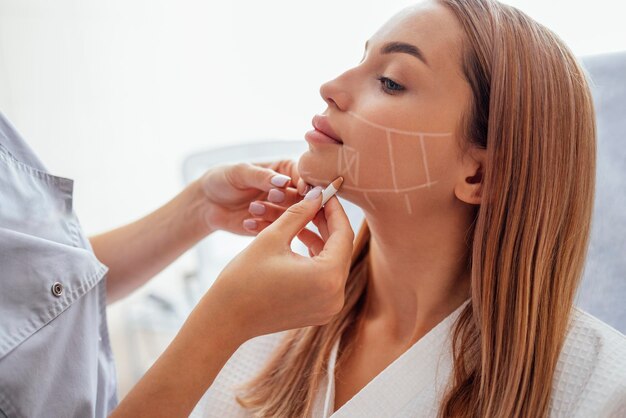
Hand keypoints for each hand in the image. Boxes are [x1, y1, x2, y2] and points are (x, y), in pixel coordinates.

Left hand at [194, 160, 306, 234]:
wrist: (206, 203)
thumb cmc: (222, 179)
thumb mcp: (240, 172)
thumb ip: (262, 176)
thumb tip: (284, 181)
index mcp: (284, 170)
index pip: (304, 177)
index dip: (306, 184)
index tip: (300, 190)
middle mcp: (287, 191)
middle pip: (303, 198)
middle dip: (289, 198)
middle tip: (271, 195)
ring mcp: (281, 211)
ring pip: (292, 217)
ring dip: (274, 213)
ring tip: (252, 208)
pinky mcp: (272, 228)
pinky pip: (277, 231)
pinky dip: (264, 227)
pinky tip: (247, 222)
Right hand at [204, 187, 354, 341]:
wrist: (225, 319)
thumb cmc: (244, 278)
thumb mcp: (273, 237)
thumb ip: (300, 213)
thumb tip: (318, 194)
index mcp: (327, 277)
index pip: (343, 234)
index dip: (334, 209)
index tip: (325, 192)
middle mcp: (335, 296)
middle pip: (341, 248)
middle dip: (328, 223)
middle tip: (314, 201)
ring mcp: (329, 307)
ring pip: (334, 262)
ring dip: (322, 239)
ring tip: (304, 218)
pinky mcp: (320, 311)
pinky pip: (326, 277)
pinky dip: (317, 258)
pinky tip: (301, 240)